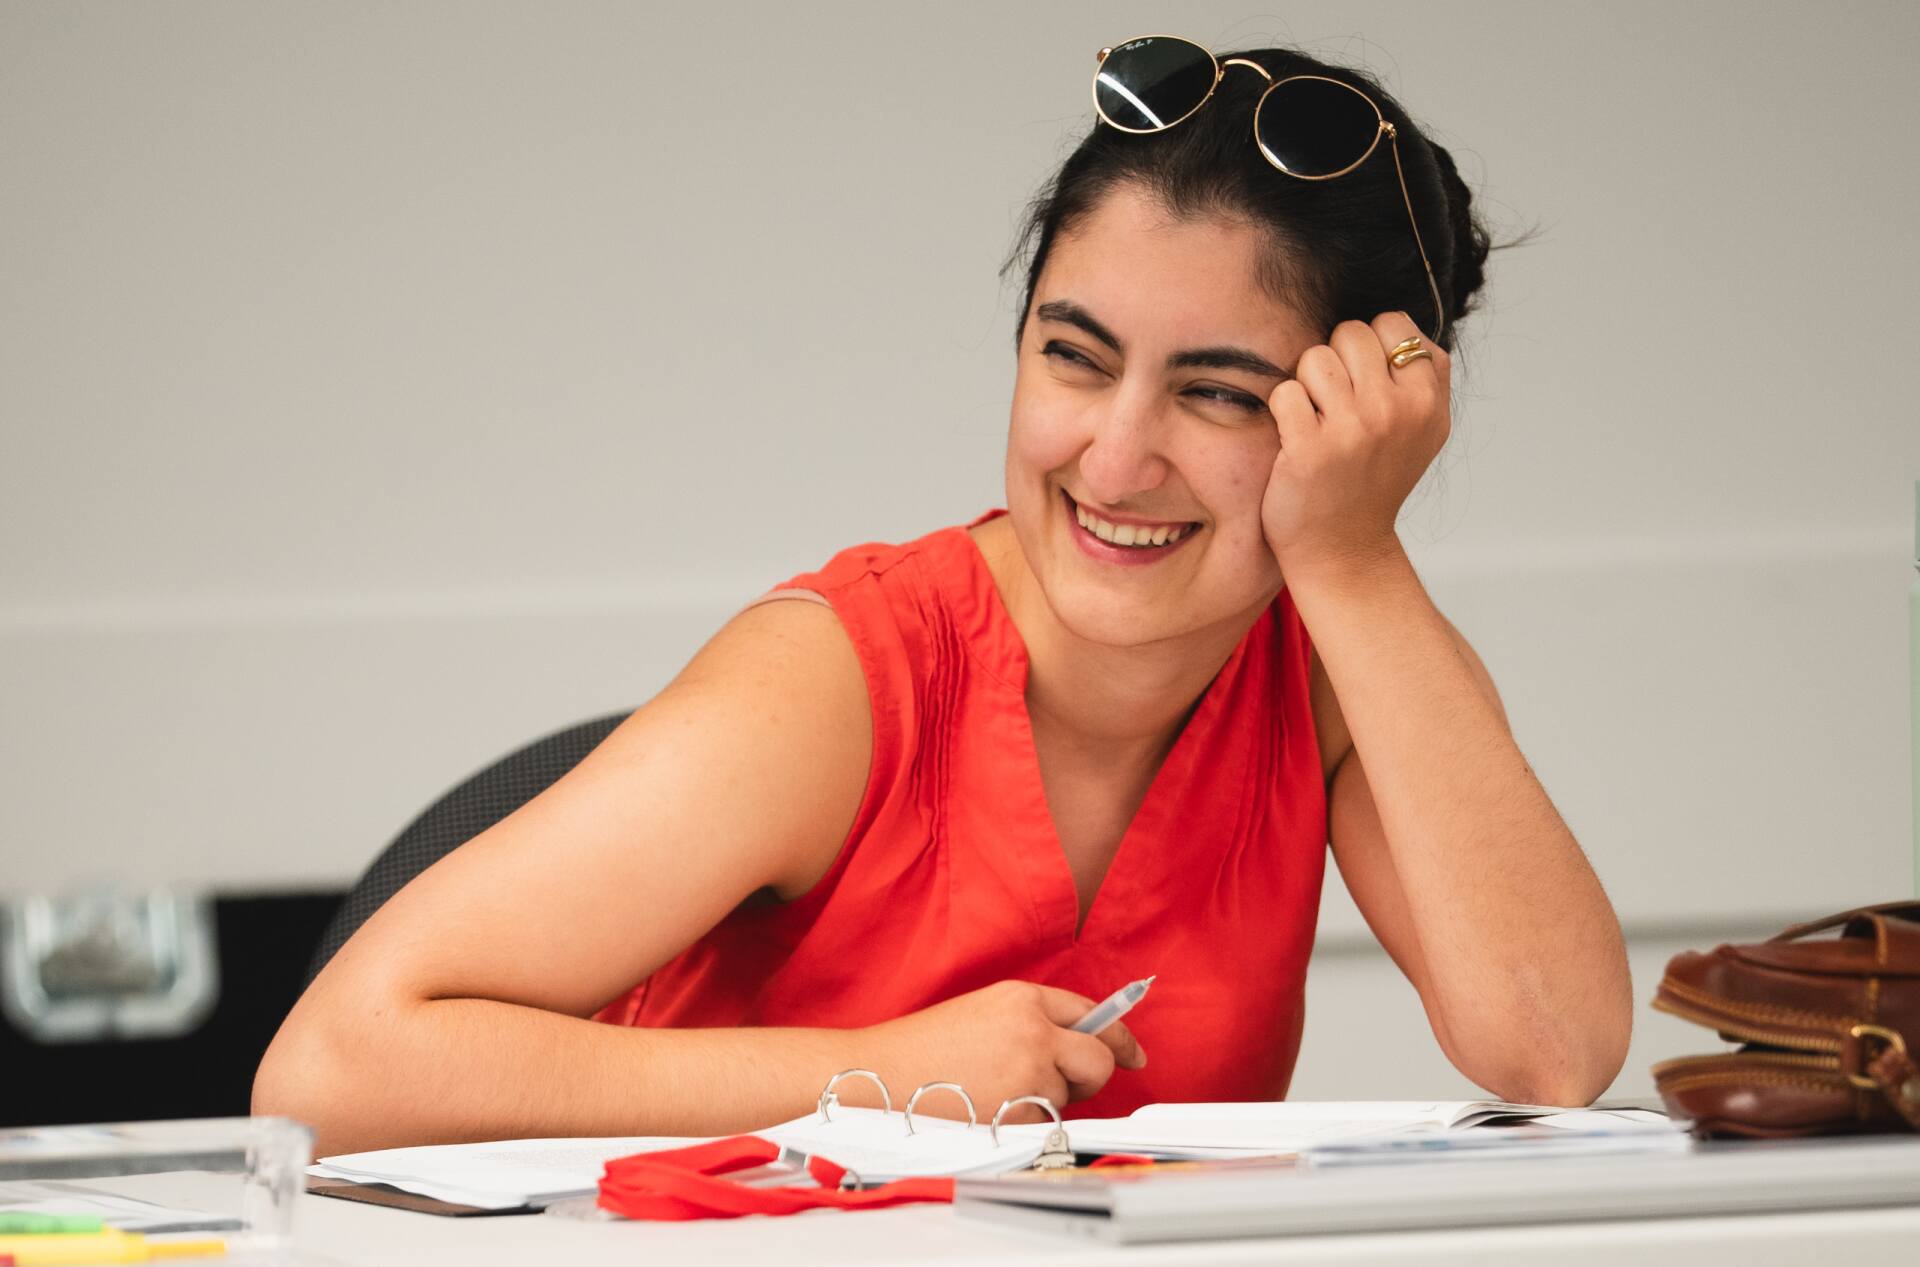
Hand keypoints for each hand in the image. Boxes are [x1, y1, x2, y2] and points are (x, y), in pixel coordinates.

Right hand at [858, 981, 1145, 1122]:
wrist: (879, 1078)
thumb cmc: (921, 1050)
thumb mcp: (981, 1013)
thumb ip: (1031, 1022)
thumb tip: (1079, 1046)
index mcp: (1021, 997)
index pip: (1090, 1013)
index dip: (1117, 1036)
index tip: (1131, 1053)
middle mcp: (1033, 1030)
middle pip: (1098, 1057)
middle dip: (1093, 1075)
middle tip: (1071, 1084)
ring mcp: (1029, 1072)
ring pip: (1069, 1096)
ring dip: (1046, 1100)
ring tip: (995, 1090)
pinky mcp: (1019, 1111)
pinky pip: (1044, 1123)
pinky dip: (1026, 1123)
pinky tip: (989, 1109)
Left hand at [1261, 313, 1450, 577]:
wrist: (1345, 549)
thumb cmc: (1376, 481)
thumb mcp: (1425, 430)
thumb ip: (1424, 375)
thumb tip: (1399, 326)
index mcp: (1428, 401)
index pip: (1392, 323)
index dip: (1369, 346)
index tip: (1364, 384)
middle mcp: (1397, 411)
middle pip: (1349, 334)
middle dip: (1335, 361)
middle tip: (1334, 405)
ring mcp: (1353, 429)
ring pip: (1314, 358)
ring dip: (1306, 386)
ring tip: (1316, 422)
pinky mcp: (1309, 449)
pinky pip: (1284, 392)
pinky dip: (1282, 412)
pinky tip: (1295, 440)